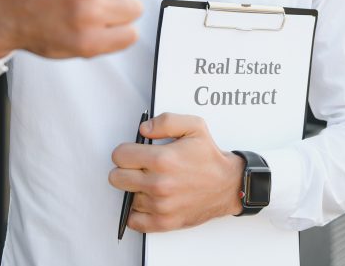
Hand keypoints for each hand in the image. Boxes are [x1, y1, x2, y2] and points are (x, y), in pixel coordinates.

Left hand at [109, 113, 243, 232]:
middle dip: (124, 170)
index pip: (119, 156)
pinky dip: (137, 212)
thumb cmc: (210, 158)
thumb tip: (144, 129)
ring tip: (151, 183)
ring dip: (135, 190)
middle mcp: (159, 184)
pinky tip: (148, 200)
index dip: (125, 151)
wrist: (228, 186)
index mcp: (163, 159)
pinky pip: (134, 221)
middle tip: (139, 168)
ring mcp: (160, 205)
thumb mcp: (194, 127)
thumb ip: (166, 122)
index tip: (133, 153)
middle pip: (116, 178)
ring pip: (126, 197)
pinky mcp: (164, 222)